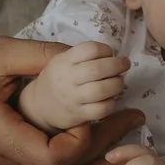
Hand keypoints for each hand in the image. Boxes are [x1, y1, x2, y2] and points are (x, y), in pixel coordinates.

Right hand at [16, 41, 130, 132]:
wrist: (40, 105)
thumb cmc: (59, 78)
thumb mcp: (63, 60)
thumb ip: (84, 56)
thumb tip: (113, 56)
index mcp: (64, 61)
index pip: (90, 49)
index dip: (105, 49)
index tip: (109, 53)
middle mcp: (67, 79)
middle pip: (97, 69)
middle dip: (117, 65)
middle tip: (125, 64)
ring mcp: (72, 98)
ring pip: (101, 90)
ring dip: (117, 84)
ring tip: (119, 81)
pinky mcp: (79, 115)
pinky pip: (101, 109)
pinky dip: (111, 103)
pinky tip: (110, 98)